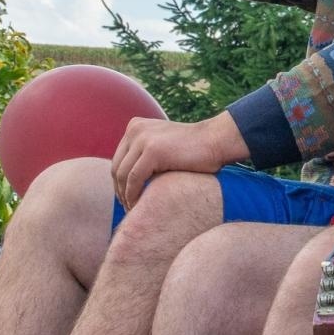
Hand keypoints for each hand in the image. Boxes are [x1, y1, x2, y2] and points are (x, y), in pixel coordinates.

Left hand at [111, 110, 245, 209]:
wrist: (216, 140)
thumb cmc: (194, 148)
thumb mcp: (163, 143)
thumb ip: (145, 151)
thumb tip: (129, 177)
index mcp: (135, 125)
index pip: (118, 158)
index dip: (120, 181)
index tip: (126, 197)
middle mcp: (135, 129)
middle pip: (117, 166)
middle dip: (120, 189)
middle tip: (127, 206)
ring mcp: (143, 139)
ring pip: (123, 174)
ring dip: (125, 195)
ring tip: (133, 209)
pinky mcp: (152, 151)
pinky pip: (134, 179)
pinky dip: (133, 195)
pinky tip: (138, 205)